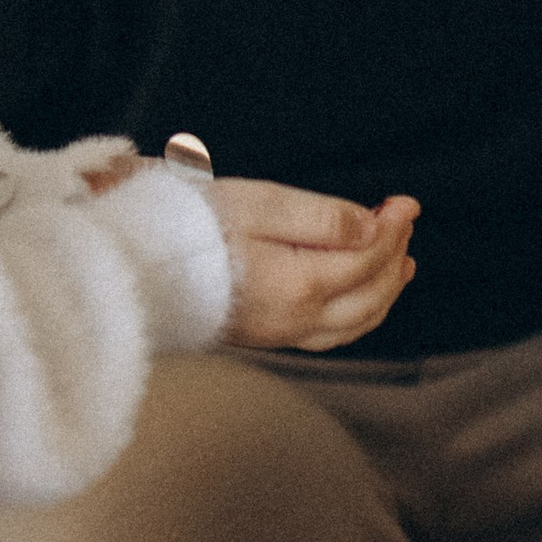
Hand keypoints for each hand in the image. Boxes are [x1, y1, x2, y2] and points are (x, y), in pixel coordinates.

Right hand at [207, 179, 418, 352]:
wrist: (135, 269)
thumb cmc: (189, 229)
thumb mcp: (258, 205)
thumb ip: (320, 218)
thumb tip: (370, 228)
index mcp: (300, 284)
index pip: (367, 257)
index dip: (393, 229)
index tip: (406, 202)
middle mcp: (296, 319)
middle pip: (370, 295)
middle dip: (395, 258)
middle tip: (404, 223)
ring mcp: (280, 334)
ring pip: (355, 323)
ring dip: (385, 292)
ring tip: (402, 264)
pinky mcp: (264, 338)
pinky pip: (330, 337)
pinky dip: (359, 316)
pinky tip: (361, 300)